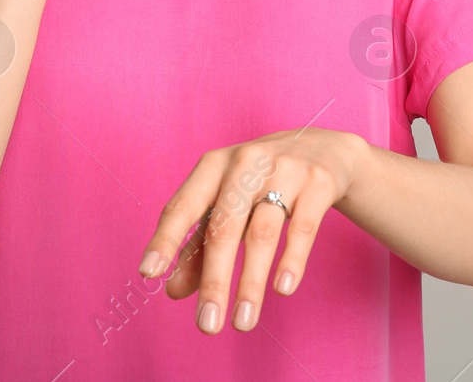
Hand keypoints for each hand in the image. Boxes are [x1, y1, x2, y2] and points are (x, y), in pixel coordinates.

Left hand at [137, 128, 367, 333]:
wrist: (323, 147)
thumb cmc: (261, 180)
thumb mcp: (227, 203)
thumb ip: (199, 245)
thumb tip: (171, 290)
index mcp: (214, 166)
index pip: (183, 205)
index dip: (165, 239)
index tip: (148, 273)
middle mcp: (245, 163)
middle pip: (223, 227)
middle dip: (214, 280)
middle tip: (207, 325)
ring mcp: (284, 170)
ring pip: (262, 234)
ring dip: (250, 283)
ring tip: (242, 322)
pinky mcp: (318, 183)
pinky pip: (302, 228)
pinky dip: (291, 260)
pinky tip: (281, 289)